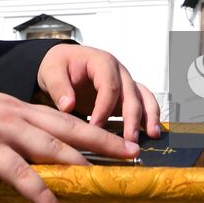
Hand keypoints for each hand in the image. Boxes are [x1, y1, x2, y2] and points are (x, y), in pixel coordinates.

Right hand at [0, 82, 139, 202]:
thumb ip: (8, 134)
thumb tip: (25, 158)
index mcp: (19, 108)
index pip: (65, 117)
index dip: (94, 128)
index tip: (119, 137)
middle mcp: (17, 115)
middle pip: (69, 127)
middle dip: (103, 140)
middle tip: (131, 152)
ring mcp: (3, 130)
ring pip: (51, 146)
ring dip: (80, 165)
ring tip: (103, 180)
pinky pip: (20, 173)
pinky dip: (41, 192)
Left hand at [35, 43, 161, 142]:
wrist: (63, 63)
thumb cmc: (59, 65)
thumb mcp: (51, 71)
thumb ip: (58, 87)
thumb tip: (67, 106)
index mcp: (101, 62)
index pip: (109, 85)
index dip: (104, 107)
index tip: (95, 127)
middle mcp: (118, 71)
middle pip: (130, 93)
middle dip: (132, 117)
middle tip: (129, 140)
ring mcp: (124, 82)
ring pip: (143, 96)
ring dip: (148, 115)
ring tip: (152, 134)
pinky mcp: (125, 95)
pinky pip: (143, 102)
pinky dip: (149, 115)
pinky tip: (150, 132)